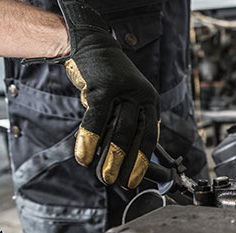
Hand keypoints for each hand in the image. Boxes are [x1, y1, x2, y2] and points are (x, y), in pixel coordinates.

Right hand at [57, 0, 159, 188]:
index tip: (135, 180)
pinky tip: (84, 157)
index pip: (151, 137)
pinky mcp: (103, 87)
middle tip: (121, 184)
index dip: (144, 161)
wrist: (92, 44)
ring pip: (119, 130)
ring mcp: (123, 92)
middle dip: (128, 163)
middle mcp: (141, 97)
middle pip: (137, 137)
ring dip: (111, 157)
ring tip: (104, 177)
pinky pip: (97, 119)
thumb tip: (125, 161)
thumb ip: (126, 126)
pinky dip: (91, 140)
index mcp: (151, 103)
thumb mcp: (124, 101)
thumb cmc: (108, 80)